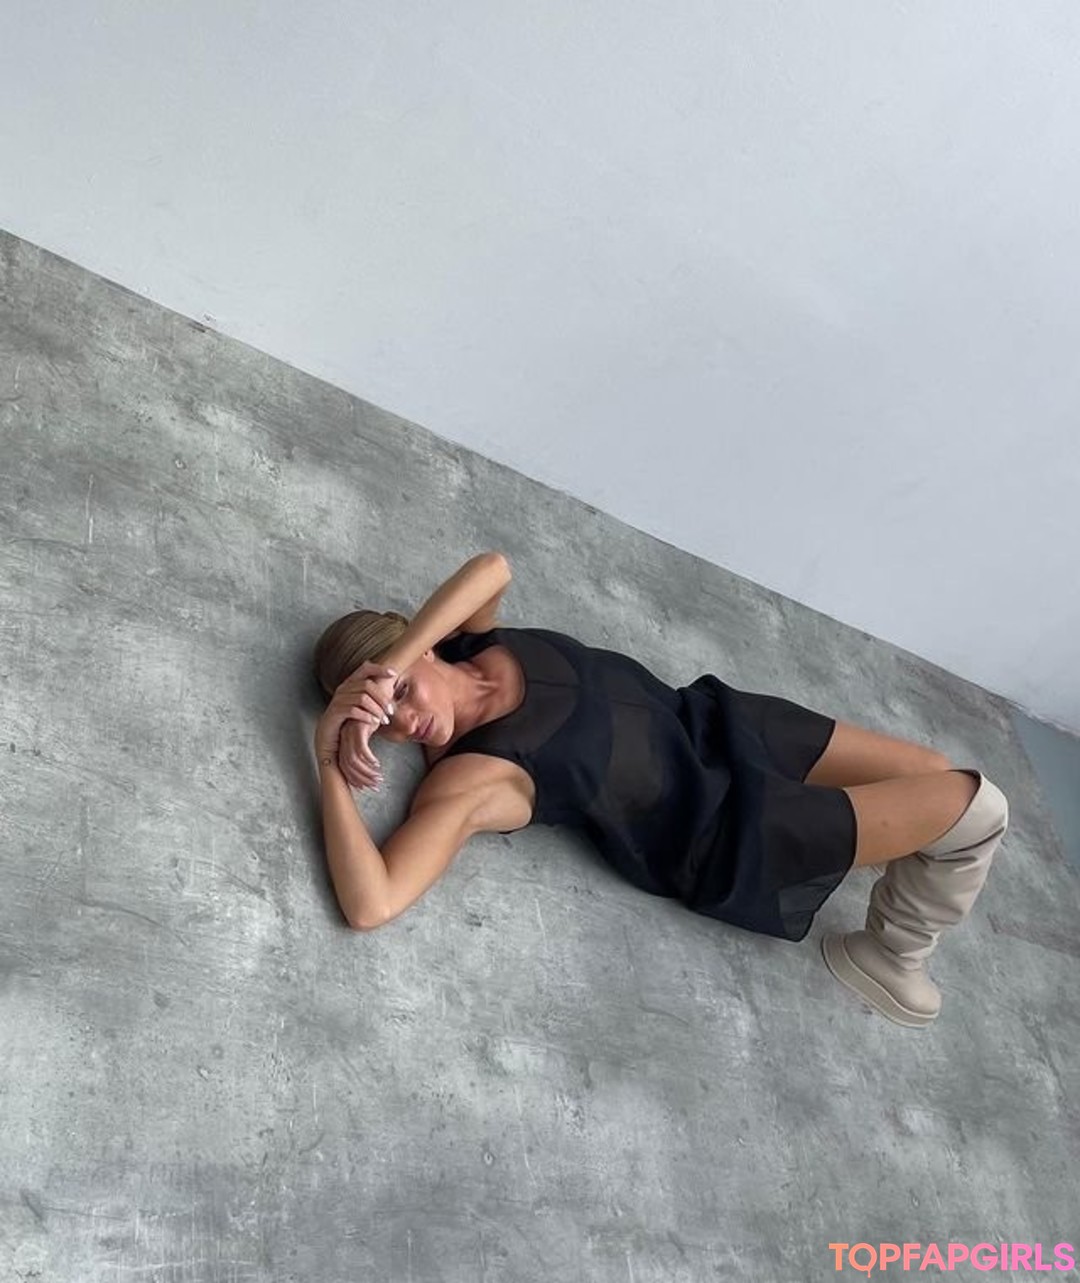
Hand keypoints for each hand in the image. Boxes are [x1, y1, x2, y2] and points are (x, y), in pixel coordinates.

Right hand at [314, 662, 396, 786]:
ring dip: (377, 709)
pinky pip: (354, 710)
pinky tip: (373, 723)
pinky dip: (366, 716)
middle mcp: (343, 689)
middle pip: (367, 685)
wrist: (329, 739)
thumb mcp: (361, 707)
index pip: (365, 668)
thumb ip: (372, 697)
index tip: (394, 674)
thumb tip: (393, 690)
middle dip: (382, 698)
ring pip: (363, 698)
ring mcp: (338, 700)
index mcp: (350, 683)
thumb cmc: (348, 722)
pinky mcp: (335, 713)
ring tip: (384, 720)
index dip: (380, 669)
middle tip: (391, 712)